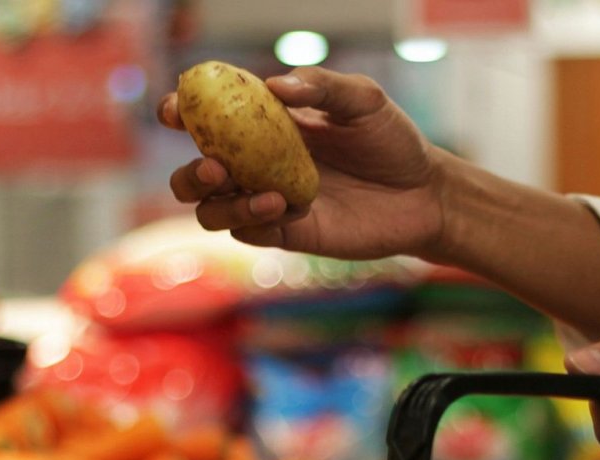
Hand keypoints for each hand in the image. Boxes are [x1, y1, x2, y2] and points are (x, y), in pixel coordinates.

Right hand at [158, 66, 447, 259]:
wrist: (425, 193)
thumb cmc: (391, 140)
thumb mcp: (362, 100)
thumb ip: (321, 86)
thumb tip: (275, 84)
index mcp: (262, 126)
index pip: (206, 120)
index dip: (180, 114)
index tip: (175, 110)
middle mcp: (256, 167)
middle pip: (193, 176)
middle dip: (191, 172)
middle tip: (216, 166)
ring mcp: (268, 203)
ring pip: (212, 211)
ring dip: (222, 204)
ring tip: (263, 193)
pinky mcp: (287, 235)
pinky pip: (250, 233)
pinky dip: (255, 221)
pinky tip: (286, 205)